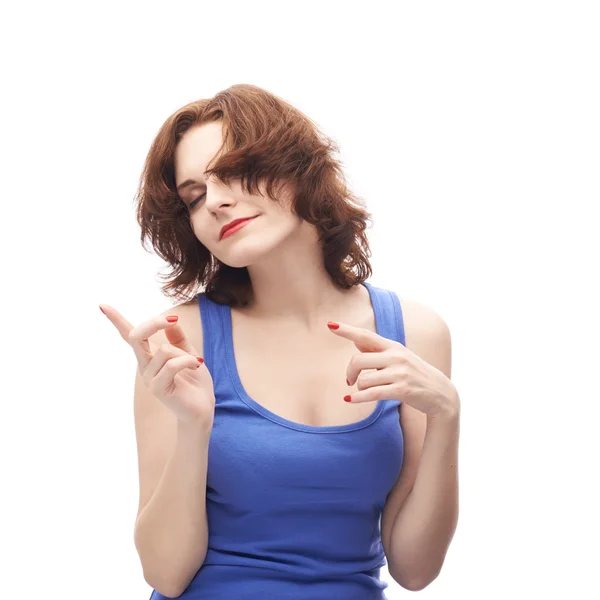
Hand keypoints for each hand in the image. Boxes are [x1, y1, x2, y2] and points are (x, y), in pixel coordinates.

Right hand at [100, 304, 215, 427]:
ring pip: (163, 351)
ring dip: (185, 354)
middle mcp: (145, 366)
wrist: (203, 408)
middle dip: (154, 323)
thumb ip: (178, 339)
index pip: (129, 336)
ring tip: (195, 363)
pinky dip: (189, 361)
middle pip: (136, 336)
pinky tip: (197, 365)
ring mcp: (148, 378)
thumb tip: (170, 321)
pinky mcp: (157, 388)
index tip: (102, 305)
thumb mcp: (188, 353)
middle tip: (173, 319)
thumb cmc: (195, 382)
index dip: (116, 320)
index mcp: (150, 356)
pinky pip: (172, 364)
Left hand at [327, 321, 458, 416]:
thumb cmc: (414, 374)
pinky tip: (349, 400)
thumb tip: (356, 340)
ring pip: (363, 379)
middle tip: (348, 381)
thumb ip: (377, 350)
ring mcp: (400, 373)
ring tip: (364, 391)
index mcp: (393, 346)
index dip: (347, 330)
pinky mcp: (402, 390)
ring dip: (358, 388)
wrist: (441, 393)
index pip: (366, 336)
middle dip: (349, 372)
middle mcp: (396, 356)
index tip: (330, 325)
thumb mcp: (398, 358)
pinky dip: (357, 398)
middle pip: (358, 360)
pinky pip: (372, 393)